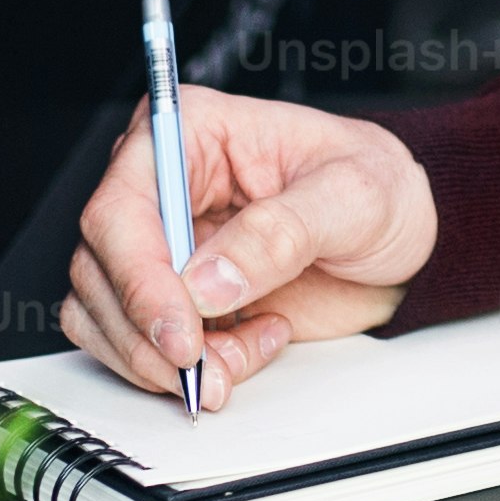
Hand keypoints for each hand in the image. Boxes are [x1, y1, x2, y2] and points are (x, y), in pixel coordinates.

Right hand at [64, 87, 438, 409]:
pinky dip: (183, 369)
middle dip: (150, 333)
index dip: (138, 276)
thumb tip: (207, 280)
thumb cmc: (377, 190)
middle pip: (101, 268)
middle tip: (205, 368)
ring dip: (163, 361)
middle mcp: (161, 186)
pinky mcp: (172, 297)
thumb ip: (281, 233)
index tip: (180, 331)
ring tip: (240, 357)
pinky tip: (246, 347)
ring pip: (105, 315)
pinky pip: (135, 346)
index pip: (123, 206)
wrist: (399, 241)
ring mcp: (160, 246)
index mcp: (192, 132)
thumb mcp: (354, 195)